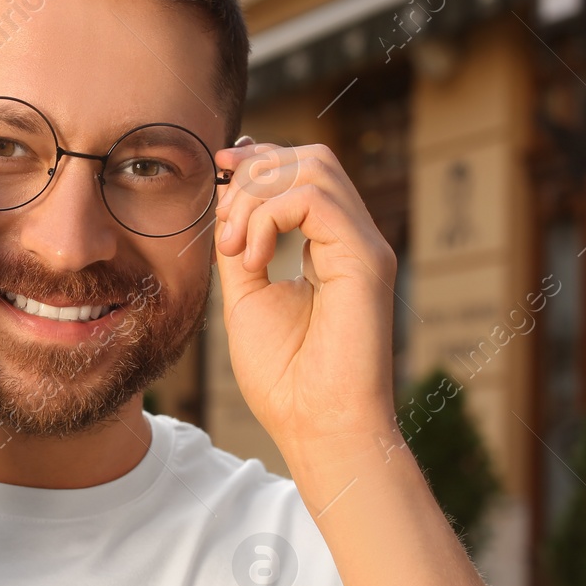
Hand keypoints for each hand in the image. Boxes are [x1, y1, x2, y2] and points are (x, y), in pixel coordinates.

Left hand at [213, 138, 398, 449]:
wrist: (317, 427)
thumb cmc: (286, 378)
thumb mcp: (246, 298)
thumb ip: (238, 247)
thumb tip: (227, 199)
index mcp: (328, 247)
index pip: (302, 173)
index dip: (259, 160)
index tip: (219, 170)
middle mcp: (351, 241)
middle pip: (312, 158)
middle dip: (255, 173)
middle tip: (224, 224)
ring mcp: (363, 247)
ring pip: (315, 168)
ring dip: (257, 198)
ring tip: (236, 248)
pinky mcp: (367, 259)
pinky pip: (317, 199)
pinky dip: (271, 217)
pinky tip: (252, 260)